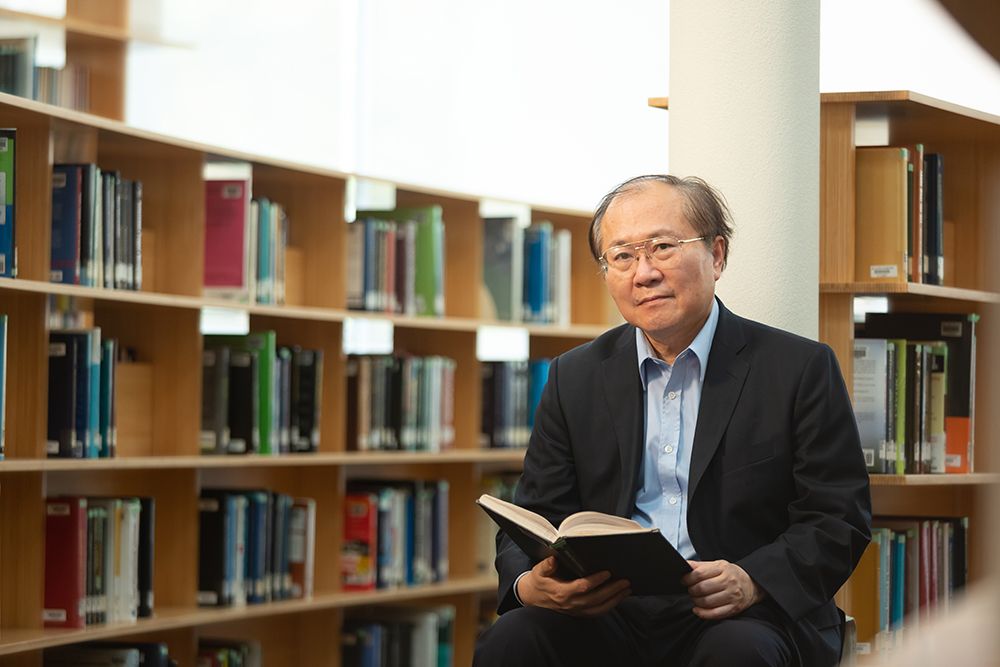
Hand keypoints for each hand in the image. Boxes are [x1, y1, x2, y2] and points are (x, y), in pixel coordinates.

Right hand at [516, 557, 630, 616]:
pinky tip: (619, 598)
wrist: (532, 598)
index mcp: (561, 592)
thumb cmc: (538, 582)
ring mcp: (576, 610)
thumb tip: (553, 559)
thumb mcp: (538, 572)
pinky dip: (610, 606)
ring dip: (615, 599)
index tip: (607, 572)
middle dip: (612, 590)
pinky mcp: (579, 613)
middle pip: (596, 599)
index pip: (582, 587)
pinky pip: (597, 612)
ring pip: (599, 608)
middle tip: (625, 581)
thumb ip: (546, 566)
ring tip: (627, 589)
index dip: (595, 580)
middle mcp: (571, 604)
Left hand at [682, 559, 764, 619]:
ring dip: (696, 601)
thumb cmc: (731, 574)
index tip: (684, 580)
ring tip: (695, 598)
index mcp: (723, 569)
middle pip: (702, 588)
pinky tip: (697, 610)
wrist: (751, 585)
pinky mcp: (733, 609)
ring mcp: (732, 596)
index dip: (688, 578)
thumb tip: (685, 565)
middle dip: (691, 590)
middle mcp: (729, 582)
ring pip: (707, 602)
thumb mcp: (717, 565)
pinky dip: (702, 613)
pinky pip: (714, 614)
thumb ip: (700, 565)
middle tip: (690, 590)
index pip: (699, 573)